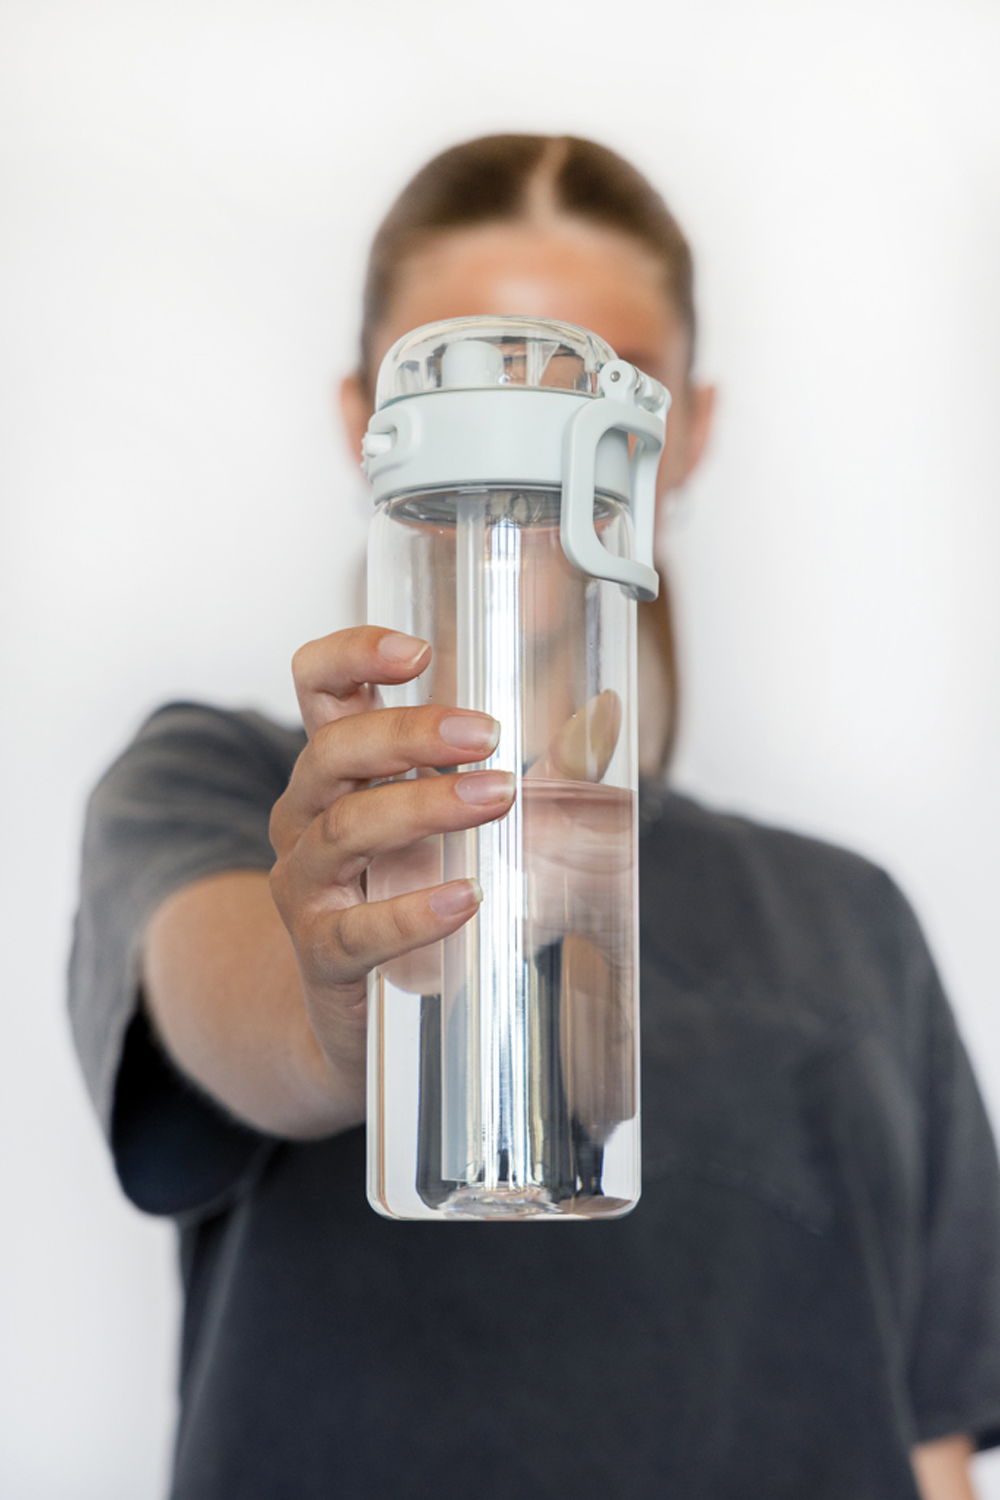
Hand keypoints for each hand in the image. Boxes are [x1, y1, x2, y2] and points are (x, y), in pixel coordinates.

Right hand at [267, 626, 515, 1084]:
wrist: (370, 1016)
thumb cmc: (425, 892)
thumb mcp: (483, 825)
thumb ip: (547, 775)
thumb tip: (605, 713)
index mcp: (339, 768)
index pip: (318, 686)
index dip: (351, 656)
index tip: (418, 651)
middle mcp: (308, 814)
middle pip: (334, 751)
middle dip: (410, 734)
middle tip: (488, 735)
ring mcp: (307, 884)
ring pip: (345, 828)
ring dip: (423, 806)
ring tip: (497, 799)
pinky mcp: (322, 952)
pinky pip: (358, 929)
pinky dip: (413, 912)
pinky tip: (465, 899)